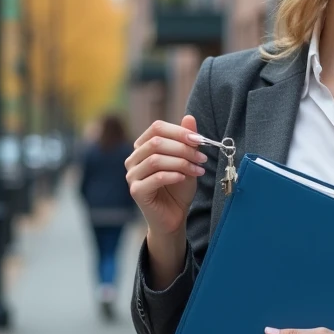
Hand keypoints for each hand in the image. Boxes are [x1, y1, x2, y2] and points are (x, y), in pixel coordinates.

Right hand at [125, 115, 207, 236]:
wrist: (174, 216)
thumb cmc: (179, 187)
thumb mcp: (187, 160)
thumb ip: (187, 140)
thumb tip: (189, 117)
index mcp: (143, 147)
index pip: (157, 128)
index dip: (179, 131)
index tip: (200, 140)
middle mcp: (133, 159)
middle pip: (156, 143)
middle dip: (183, 148)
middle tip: (202, 157)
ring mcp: (132, 175)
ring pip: (155, 159)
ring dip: (181, 162)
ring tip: (197, 170)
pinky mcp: (136, 191)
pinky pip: (155, 177)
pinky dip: (173, 175)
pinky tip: (184, 178)